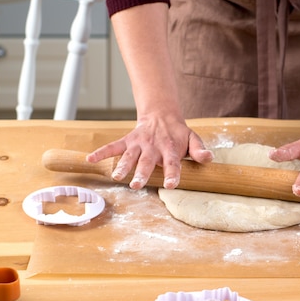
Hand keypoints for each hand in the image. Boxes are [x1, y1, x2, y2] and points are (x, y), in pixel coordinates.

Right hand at [86, 116, 212, 189]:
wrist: (162, 115)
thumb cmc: (178, 133)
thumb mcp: (193, 139)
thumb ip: (199, 150)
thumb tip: (209, 158)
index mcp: (170, 150)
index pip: (173, 164)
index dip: (173, 174)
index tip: (171, 185)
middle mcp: (153, 148)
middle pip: (147, 163)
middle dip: (141, 174)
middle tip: (136, 185)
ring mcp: (138, 144)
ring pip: (129, 156)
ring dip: (122, 166)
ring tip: (116, 177)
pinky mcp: (127, 141)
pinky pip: (112, 146)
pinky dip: (101, 152)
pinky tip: (90, 159)